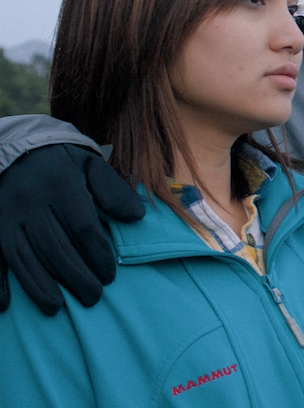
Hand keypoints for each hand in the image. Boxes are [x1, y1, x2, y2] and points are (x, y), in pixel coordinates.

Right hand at [0, 144, 144, 313]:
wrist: (18, 148)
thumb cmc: (63, 162)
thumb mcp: (92, 166)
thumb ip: (114, 191)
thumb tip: (136, 217)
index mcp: (61, 186)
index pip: (83, 228)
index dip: (98, 255)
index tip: (110, 276)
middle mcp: (30, 201)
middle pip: (55, 248)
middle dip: (75, 277)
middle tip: (93, 298)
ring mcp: (6, 214)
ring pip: (22, 257)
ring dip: (39, 287)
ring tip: (55, 309)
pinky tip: (4, 305)